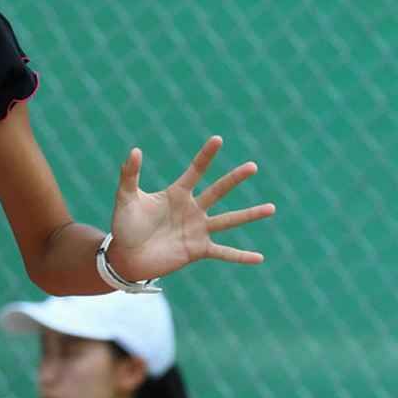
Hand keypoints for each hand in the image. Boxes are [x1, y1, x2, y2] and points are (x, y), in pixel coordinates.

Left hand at [108, 136, 274, 282]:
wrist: (125, 257)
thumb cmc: (124, 226)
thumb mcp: (125, 198)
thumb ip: (129, 175)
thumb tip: (135, 150)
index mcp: (177, 194)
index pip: (195, 171)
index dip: (205, 156)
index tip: (218, 139)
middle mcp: (192, 209)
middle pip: (218, 191)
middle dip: (234, 179)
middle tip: (253, 167)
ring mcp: (197, 230)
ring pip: (229, 220)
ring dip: (250, 214)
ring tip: (272, 208)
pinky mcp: (198, 250)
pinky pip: (224, 252)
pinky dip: (241, 256)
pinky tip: (259, 258)